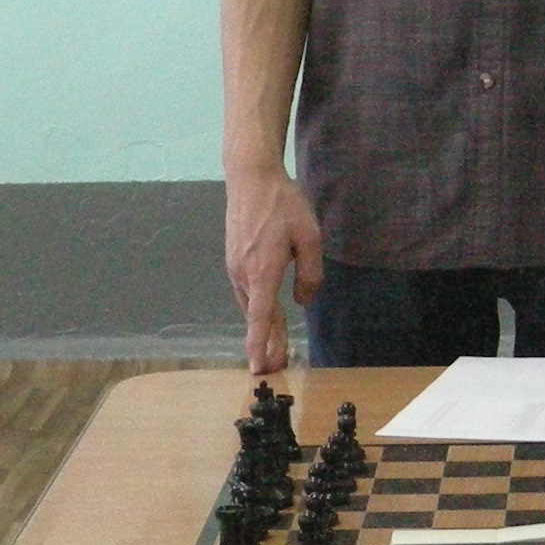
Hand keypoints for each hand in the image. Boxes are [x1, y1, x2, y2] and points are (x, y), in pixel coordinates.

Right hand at [224, 165, 323, 376]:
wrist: (250, 177)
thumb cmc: (282, 204)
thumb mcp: (310, 237)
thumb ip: (310, 274)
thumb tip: (302, 301)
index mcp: (262, 272)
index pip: (261, 318)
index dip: (260, 345)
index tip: (258, 368)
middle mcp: (244, 274)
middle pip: (256, 317)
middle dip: (265, 344)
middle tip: (273, 367)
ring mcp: (235, 267)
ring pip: (250, 305)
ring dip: (260, 328)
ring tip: (272, 349)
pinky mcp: (234, 259)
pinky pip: (246, 292)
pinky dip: (255, 309)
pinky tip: (264, 315)